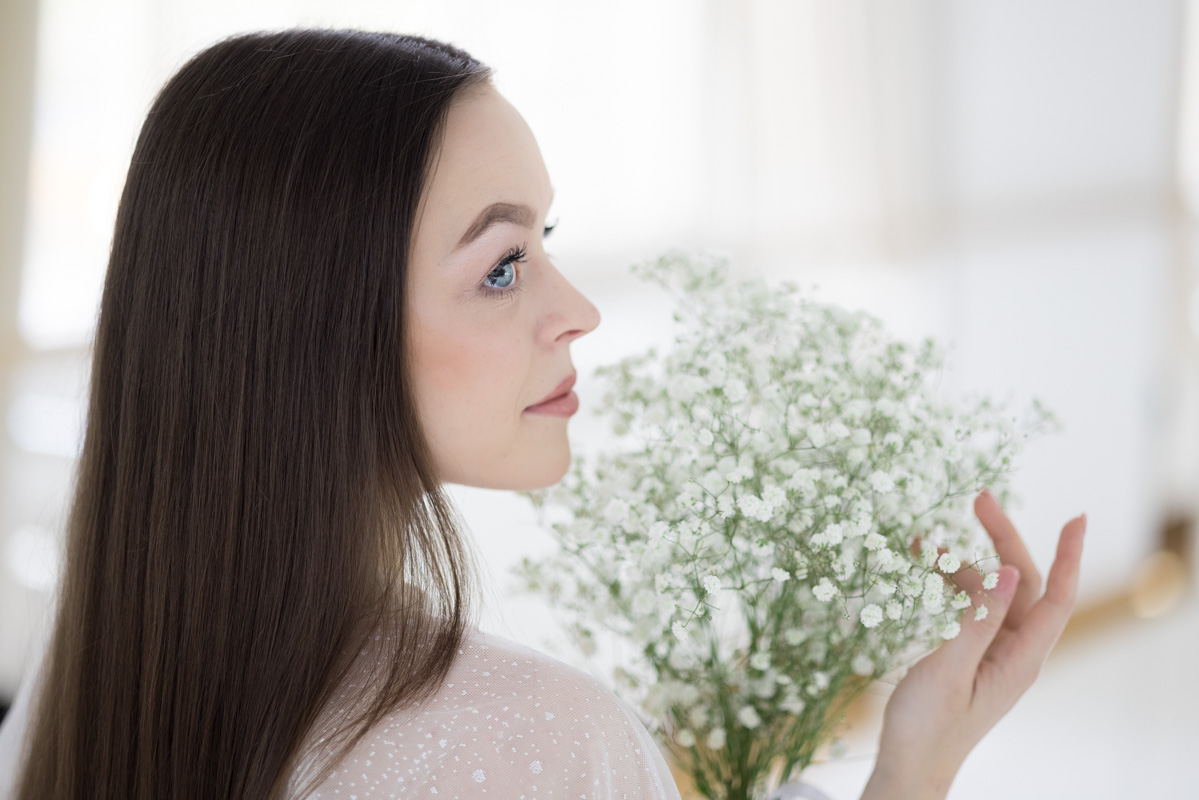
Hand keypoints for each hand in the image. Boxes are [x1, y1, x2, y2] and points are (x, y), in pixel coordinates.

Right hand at [861, 489, 1086, 798]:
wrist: (909, 764)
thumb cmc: (928, 725)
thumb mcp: (949, 669)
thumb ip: (978, 620)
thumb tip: (1009, 572)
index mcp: (1020, 659)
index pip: (1057, 597)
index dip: (1068, 556)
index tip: (1076, 517)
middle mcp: (1014, 652)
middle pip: (1022, 584)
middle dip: (1003, 540)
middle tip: (978, 500)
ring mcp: (992, 653)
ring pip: (990, 593)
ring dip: (961, 564)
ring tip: (920, 543)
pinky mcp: (971, 655)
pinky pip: (970, 608)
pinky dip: (951, 584)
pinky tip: (924, 572)